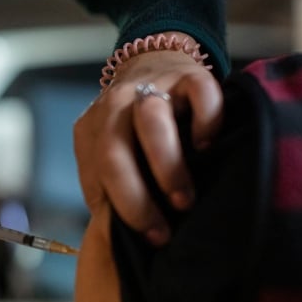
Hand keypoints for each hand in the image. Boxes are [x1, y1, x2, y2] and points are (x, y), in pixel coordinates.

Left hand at [74, 33, 221, 244]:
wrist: (155, 60)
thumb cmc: (137, 129)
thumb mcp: (116, 154)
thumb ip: (111, 188)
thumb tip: (119, 240)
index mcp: (92, 130)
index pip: (97, 174)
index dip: (121, 212)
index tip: (146, 241)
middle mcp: (115, 106)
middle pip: (114, 152)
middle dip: (137, 198)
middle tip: (163, 232)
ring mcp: (153, 87)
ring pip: (151, 120)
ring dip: (166, 165)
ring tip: (184, 200)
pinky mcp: (190, 75)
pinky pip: (201, 93)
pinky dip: (206, 123)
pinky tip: (208, 148)